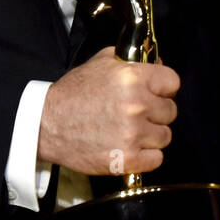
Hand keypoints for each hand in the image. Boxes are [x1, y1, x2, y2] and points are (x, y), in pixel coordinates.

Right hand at [38, 46, 179, 174]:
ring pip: (165, 136)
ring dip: (152, 135)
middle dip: (157, 111)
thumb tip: (157, 62)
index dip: (164, 87)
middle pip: (171, 110)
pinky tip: (131, 147)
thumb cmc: (73, 93)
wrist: (47, 124)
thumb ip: (132, 60)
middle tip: (139, 113)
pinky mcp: (126, 159)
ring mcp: (132, 134)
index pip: (173, 82)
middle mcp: (136, 105)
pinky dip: (146, 156)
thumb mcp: (101, 62)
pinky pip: (156, 159)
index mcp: (132, 78)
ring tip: (132, 131)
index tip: (157, 92)